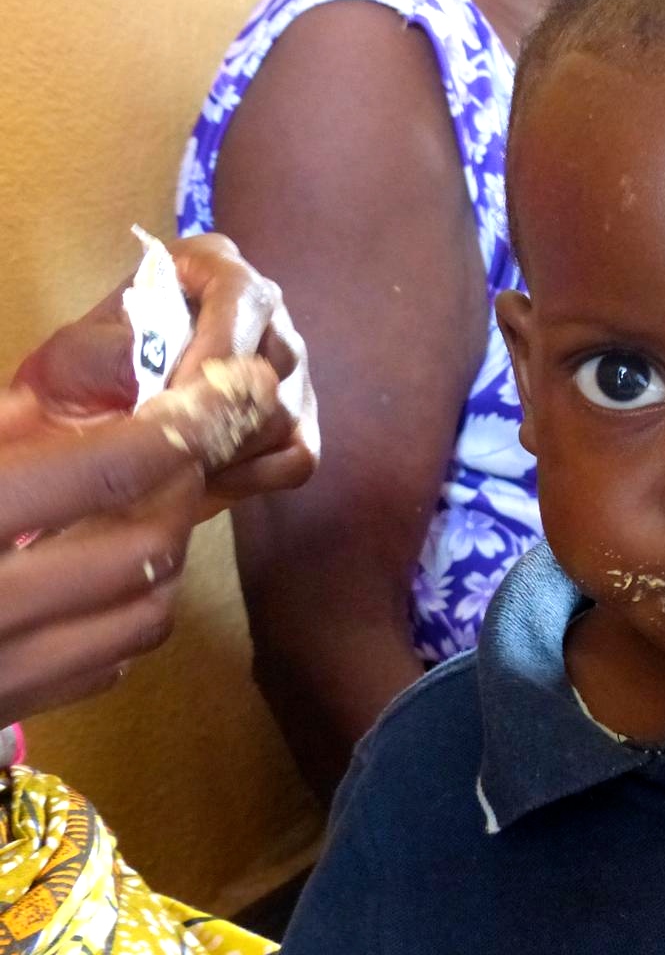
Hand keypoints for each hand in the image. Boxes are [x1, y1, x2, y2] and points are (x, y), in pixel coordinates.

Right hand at [0, 362, 279, 723]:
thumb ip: (12, 427)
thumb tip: (128, 364)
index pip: (111, 465)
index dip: (189, 420)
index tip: (231, 387)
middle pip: (146, 543)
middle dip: (181, 487)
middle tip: (187, 445)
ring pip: (145, 610)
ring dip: (165, 551)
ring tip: (150, 504)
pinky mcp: (1, 710)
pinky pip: (109, 661)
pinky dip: (129, 611)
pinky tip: (103, 574)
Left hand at [12, 233, 318, 505]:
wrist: (81, 432)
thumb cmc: (78, 381)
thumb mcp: (78, 357)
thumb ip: (123, 354)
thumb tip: (176, 371)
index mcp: (212, 269)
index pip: (242, 294)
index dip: (218, 345)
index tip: (177, 393)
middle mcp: (266, 312)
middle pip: (277, 358)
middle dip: (219, 406)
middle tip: (164, 436)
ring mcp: (290, 371)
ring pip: (284, 412)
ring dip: (226, 444)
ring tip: (170, 456)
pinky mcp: (299, 428)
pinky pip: (298, 458)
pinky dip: (253, 476)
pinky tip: (206, 477)